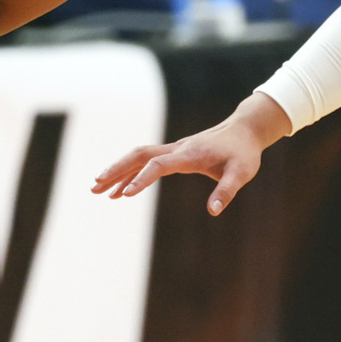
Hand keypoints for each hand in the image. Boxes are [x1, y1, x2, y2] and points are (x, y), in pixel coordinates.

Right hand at [91, 92, 292, 215]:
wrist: (244, 130)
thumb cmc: (244, 153)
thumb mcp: (241, 173)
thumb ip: (227, 191)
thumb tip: (213, 211)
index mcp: (190, 154)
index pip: (158, 165)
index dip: (141, 178)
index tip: (126, 194)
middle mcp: (177, 149)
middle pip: (139, 155)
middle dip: (117, 170)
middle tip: (96, 186)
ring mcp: (174, 150)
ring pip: (139, 156)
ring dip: (118, 170)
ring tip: (98, 189)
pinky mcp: (175, 153)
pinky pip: (147, 161)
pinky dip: (131, 173)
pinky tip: (121, 190)